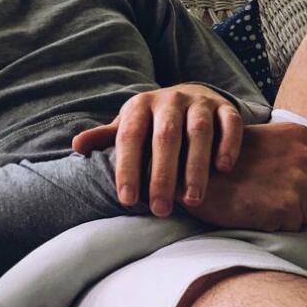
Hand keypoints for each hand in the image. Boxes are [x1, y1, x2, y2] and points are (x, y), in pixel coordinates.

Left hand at [71, 84, 243, 216]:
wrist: (190, 96)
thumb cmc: (153, 122)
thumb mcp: (130, 125)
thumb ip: (108, 138)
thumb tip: (77, 146)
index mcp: (140, 106)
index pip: (130, 137)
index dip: (127, 168)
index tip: (127, 200)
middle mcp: (169, 100)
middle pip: (165, 136)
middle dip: (162, 175)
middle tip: (161, 210)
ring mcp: (199, 102)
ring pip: (199, 131)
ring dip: (196, 166)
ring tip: (192, 200)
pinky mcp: (225, 107)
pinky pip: (229, 123)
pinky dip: (228, 144)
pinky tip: (224, 169)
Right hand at [178, 122, 306, 231]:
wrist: (195, 176)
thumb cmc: (223, 164)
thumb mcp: (263, 143)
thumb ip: (288, 154)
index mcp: (301, 136)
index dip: (293, 189)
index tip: (268, 186)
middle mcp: (305, 156)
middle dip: (290, 203)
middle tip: (259, 195)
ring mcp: (298, 181)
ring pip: (304, 215)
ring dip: (281, 216)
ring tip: (255, 203)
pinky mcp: (287, 206)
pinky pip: (292, 228)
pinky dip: (273, 226)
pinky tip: (253, 212)